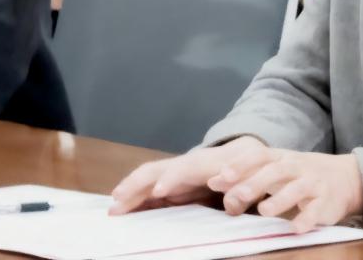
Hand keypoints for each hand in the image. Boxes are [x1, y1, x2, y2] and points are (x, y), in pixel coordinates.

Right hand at [110, 136, 265, 214]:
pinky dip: (135, 197)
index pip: (185, 168)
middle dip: (137, 184)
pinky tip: (122, 208)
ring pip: (148, 177)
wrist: (247, 154)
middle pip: (156, 169)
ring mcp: (176, 172)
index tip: (159, 190)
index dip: (171, 178)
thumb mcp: (249, 176)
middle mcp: (185, 164)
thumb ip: (241, 191)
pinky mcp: (172, 184)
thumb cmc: (247, 167)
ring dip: (130, 191)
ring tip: (114, 208)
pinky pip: (149, 187)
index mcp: (206, 162)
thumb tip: (231, 204)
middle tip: (118, 200)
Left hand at [205, 146, 362, 232]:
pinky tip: (295, 228)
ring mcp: (314, 183)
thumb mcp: (274, 171)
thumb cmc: (299, 176)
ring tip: (264, 211)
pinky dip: (307, 219)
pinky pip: (317, 210)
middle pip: (277, 171)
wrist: (345, 178)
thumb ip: (245, 176)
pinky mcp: (327, 202)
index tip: (221, 176)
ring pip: (298, 188)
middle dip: (257, 182)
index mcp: (281, 158)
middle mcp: (297, 167)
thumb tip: (213, 181)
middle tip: (237, 195)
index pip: (260, 156)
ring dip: (281, 199)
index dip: (241, 165)